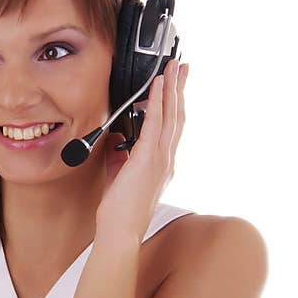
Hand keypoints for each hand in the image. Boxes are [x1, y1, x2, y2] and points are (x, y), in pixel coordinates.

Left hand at [96, 58, 187, 240]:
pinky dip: (157, 102)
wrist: (120, 231)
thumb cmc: (119, 211)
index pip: (171, 127)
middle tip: (183, 66)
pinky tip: (158, 86)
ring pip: (171, 115)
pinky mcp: (148, 159)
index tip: (175, 85)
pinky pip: (155, 124)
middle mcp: (166, 159)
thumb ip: (119, 158)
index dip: (175, 104)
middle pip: (178, 116)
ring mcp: (160, 159)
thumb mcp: (118, 177)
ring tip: (173, 67)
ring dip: (172, 88)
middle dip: (180, 89)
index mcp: (162, 164)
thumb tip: (115, 143)